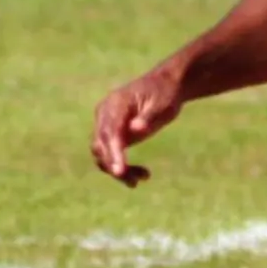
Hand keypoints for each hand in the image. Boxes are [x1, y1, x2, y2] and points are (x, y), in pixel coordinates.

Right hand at [90, 68, 184, 187]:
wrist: (165, 86)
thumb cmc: (165, 94)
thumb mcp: (162, 104)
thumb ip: (148, 116)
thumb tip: (136, 129)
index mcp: (116, 103)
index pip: (109, 131)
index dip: (113, 152)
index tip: (119, 170)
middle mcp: (105, 114)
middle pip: (100, 145)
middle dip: (114, 165)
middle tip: (134, 181)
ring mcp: (106, 125)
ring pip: (102, 154)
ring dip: (118, 170)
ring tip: (143, 178)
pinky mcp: (113, 135)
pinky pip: (110, 155)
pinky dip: (122, 167)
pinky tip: (141, 176)